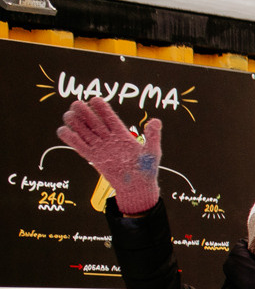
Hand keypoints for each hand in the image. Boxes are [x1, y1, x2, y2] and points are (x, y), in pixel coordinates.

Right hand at [56, 98, 163, 214]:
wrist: (137, 188)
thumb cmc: (147, 169)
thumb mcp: (152, 151)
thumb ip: (153, 136)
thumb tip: (156, 121)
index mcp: (121, 133)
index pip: (108, 116)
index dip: (100, 107)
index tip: (94, 100)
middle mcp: (108, 138)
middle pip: (92, 120)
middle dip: (83, 110)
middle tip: (76, 105)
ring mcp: (99, 147)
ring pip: (83, 130)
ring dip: (74, 121)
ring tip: (70, 117)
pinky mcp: (93, 157)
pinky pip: (78, 145)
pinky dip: (69, 138)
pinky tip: (64, 131)